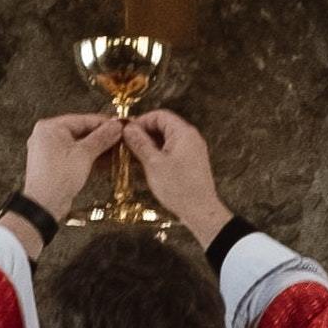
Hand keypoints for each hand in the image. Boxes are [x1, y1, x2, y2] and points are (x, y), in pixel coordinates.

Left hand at [21, 114, 125, 220]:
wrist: (44, 206)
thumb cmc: (56, 179)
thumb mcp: (84, 155)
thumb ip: (101, 138)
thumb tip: (115, 127)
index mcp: (50, 127)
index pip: (83, 119)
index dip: (105, 123)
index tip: (120, 126)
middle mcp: (48, 136)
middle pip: (82, 132)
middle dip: (103, 137)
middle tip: (121, 139)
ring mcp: (51, 151)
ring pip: (80, 145)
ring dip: (98, 149)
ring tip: (117, 151)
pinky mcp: (56, 165)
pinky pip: (76, 156)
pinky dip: (90, 158)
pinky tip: (106, 161)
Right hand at [129, 110, 230, 243]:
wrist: (200, 211)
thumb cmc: (179, 188)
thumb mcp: (153, 163)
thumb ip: (140, 143)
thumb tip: (128, 129)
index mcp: (184, 133)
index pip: (159, 115)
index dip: (141, 121)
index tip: (126, 132)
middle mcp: (190, 138)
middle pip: (163, 126)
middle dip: (143, 133)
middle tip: (126, 144)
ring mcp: (191, 150)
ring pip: (166, 140)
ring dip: (149, 145)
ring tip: (132, 156)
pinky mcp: (190, 162)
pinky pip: (171, 151)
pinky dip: (157, 154)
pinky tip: (145, 165)